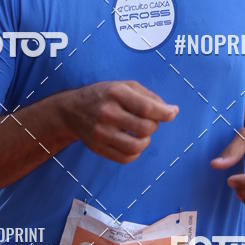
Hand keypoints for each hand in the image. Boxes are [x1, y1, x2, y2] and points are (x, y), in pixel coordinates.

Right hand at [63, 81, 178, 163]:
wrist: (71, 110)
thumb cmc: (104, 95)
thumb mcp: (124, 86)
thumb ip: (148, 96)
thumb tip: (171, 111)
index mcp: (116, 93)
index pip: (147, 108)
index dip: (165, 113)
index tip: (173, 113)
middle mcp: (107, 113)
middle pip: (145, 128)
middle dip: (154, 125)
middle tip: (149, 121)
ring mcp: (101, 133)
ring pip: (136, 147)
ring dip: (146, 141)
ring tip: (142, 134)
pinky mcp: (98, 148)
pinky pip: (125, 159)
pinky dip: (135, 153)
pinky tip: (132, 142)